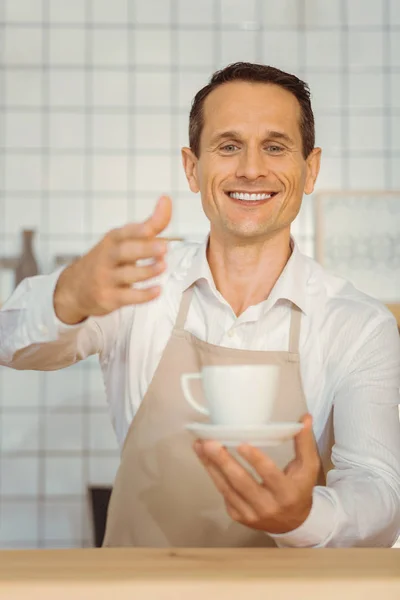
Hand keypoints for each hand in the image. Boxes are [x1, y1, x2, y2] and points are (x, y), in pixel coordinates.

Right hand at [54, 195, 171, 323]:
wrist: (74, 288)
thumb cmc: (107, 260)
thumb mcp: (123, 240)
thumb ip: (149, 225)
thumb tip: (166, 200)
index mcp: (113, 240)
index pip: (125, 232)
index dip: (139, 229)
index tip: (152, 228)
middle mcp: (107, 257)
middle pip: (124, 251)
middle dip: (144, 249)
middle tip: (164, 247)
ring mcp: (106, 278)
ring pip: (127, 275)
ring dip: (146, 271)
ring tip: (163, 266)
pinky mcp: (108, 298)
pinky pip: (127, 297)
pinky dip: (143, 295)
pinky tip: (157, 290)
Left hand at [194, 414, 320, 534]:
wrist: (293, 524)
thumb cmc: (299, 489)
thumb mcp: (308, 468)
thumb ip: (304, 443)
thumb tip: (304, 418)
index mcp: (287, 493)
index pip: (269, 475)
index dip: (255, 460)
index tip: (241, 444)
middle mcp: (267, 506)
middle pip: (242, 482)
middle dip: (223, 461)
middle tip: (209, 442)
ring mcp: (250, 514)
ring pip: (227, 489)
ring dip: (211, 466)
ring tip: (200, 446)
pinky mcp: (238, 516)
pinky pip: (224, 494)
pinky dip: (214, 476)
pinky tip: (205, 459)